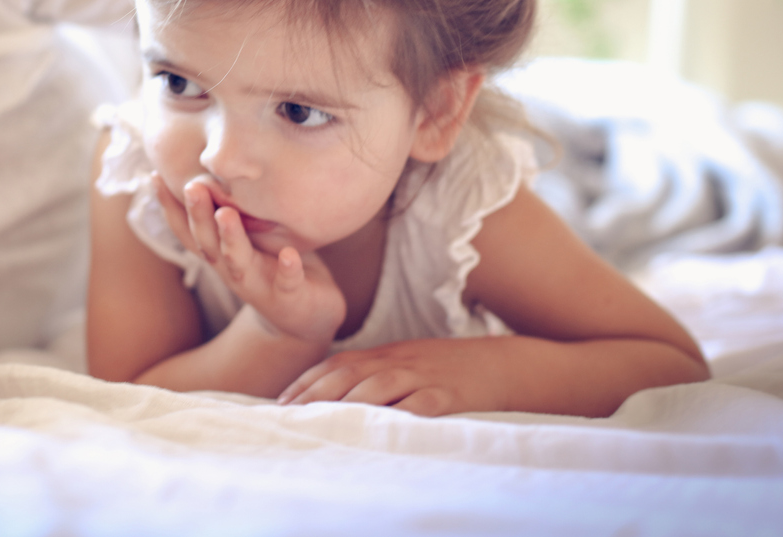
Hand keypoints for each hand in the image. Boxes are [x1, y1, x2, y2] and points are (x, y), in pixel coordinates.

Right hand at [153, 174, 345, 342]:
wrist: (306, 321)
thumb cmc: (274, 267)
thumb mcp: (251, 238)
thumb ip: (233, 210)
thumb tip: (217, 168)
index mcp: (220, 254)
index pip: (188, 229)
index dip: (169, 206)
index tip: (155, 176)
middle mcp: (231, 269)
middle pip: (207, 242)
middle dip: (198, 215)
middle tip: (192, 186)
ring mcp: (259, 284)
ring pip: (238, 262)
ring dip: (230, 238)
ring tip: (227, 213)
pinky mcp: (288, 297)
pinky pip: (287, 284)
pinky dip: (287, 270)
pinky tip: (290, 256)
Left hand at [278, 337, 517, 416]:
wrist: (501, 365)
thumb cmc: (446, 370)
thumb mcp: (406, 364)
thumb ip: (373, 376)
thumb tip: (333, 397)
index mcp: (386, 355)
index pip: (336, 364)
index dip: (307, 381)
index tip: (281, 402)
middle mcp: (398, 362)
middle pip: (349, 373)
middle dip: (315, 393)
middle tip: (290, 415)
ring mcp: (423, 377)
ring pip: (379, 385)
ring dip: (348, 403)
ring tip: (323, 421)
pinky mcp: (449, 395)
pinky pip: (422, 405)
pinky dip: (400, 414)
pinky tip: (383, 427)